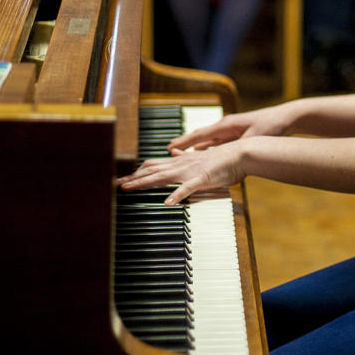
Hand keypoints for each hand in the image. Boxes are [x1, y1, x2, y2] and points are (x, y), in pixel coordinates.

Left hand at [118, 141, 246, 204]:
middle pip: (151, 171)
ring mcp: (190, 172)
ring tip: (129, 189)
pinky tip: (167, 203)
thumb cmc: (222, 159)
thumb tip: (172, 151)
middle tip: (115, 184)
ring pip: (162, 177)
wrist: (240, 154)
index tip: (123, 178)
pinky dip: (176, 195)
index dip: (137, 172)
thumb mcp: (200, 158)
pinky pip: (186, 188)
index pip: (153, 165)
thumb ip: (184, 157)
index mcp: (180, 162)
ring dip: (144, 183)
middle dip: (132, 178)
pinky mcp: (202, 178)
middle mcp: (181, 165)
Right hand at [167, 105, 292, 151]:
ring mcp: (230, 130)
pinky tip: (201, 151)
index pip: (200, 134)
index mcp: (226, 125)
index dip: (185, 142)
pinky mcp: (236, 134)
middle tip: (169, 149)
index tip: (170, 147)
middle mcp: (225, 126)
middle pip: (200, 135)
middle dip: (184, 143)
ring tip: (179, 152)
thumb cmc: (271, 126)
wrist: (284, 119)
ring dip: (193, 145)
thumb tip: (226, 156)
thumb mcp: (253, 138)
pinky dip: (206, 146)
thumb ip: (238, 147)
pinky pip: (216, 141)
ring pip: (207, 139)